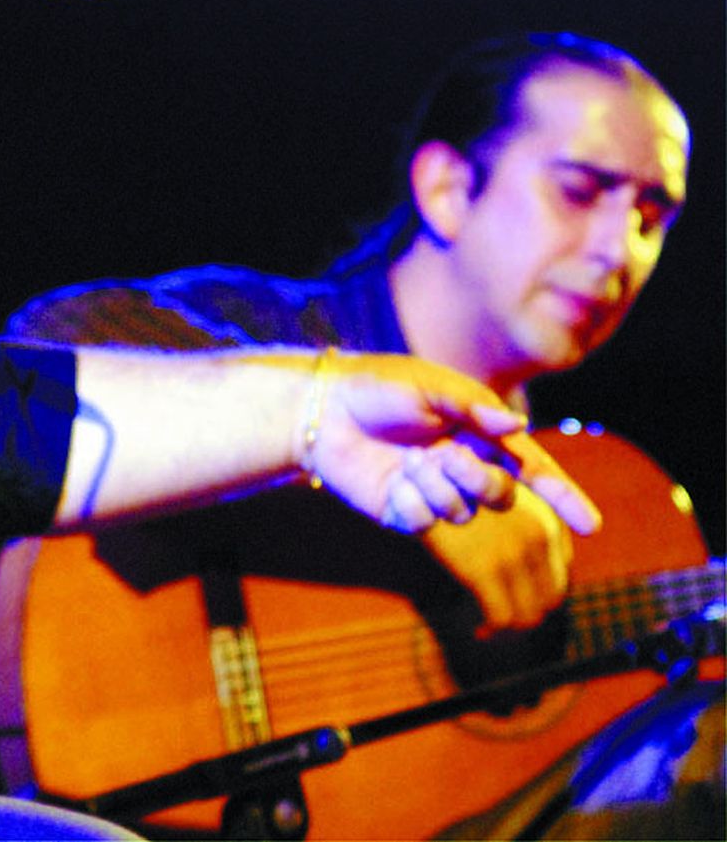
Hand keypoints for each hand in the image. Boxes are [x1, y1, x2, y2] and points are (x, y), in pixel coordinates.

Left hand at [309, 352, 601, 536]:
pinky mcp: (403, 511)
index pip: (530, 467)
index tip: (589, 526)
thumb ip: (473, 408)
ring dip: (438, 486)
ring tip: (406, 458)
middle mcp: (461, 465)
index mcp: (476, 432)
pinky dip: (410, 501)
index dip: (560, 495)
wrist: (321, 407)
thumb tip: (517, 426)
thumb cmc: (377, 387)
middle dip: (480, 480)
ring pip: (462, 513)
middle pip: (500, 495)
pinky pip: (423, 522)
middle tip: (443, 454)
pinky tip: (390, 480)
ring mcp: (433, 491)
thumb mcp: (429, 386)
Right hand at [422, 487, 573, 634]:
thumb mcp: (500, 496)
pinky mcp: (482, 570)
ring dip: (511, 624)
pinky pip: (499, 616)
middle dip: (528, 613)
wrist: (423, 474)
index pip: (559, 575)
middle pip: (549, 598)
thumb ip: (521, 525)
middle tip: (504, 620)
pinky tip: (477, 630)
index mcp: (547, 521)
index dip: (542, 594)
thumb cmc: (456, 482)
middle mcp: (539, 536)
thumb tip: (542, 562)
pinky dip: (490, 629)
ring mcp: (512, 554)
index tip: (519, 600)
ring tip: (490, 628)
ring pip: (528, 613)